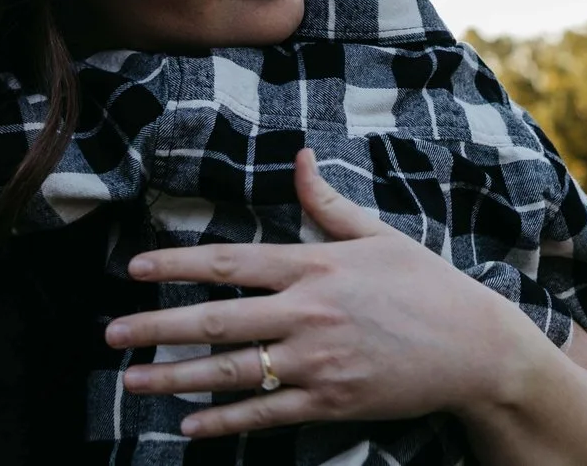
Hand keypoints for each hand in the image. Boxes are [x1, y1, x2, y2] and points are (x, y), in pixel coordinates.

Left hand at [103, 147, 549, 438]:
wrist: (475, 347)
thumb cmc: (426, 285)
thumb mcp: (378, 235)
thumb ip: (328, 203)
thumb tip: (299, 159)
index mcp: (315, 264)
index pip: (230, 262)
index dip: (177, 266)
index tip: (134, 270)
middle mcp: (309, 311)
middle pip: (217, 319)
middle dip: (158, 328)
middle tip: (112, 335)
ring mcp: (318, 360)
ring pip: (233, 370)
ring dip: (177, 378)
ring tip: (133, 383)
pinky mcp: (331, 401)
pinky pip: (266, 413)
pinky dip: (224, 422)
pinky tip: (188, 427)